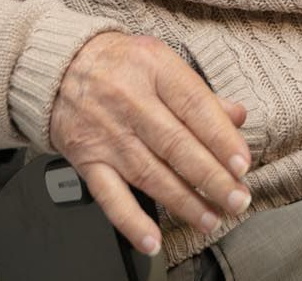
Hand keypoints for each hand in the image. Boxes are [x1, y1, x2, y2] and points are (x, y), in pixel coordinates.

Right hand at [47, 32, 252, 258]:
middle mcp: (129, 100)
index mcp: (154, 68)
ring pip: (150, 174)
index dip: (221, 138)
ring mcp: (106, 133)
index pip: (194, 106)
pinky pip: (109, 195)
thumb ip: (199, 93)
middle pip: (176, 145)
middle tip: (236, 199)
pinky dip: (131, 221)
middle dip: (212, 177)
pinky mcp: (86, 159)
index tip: (242, 164)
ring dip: (184, 202)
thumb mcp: (161, 61)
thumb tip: (237, 117)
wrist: (58, 67)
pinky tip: (152, 239)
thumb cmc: (118, 64)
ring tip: (210, 218)